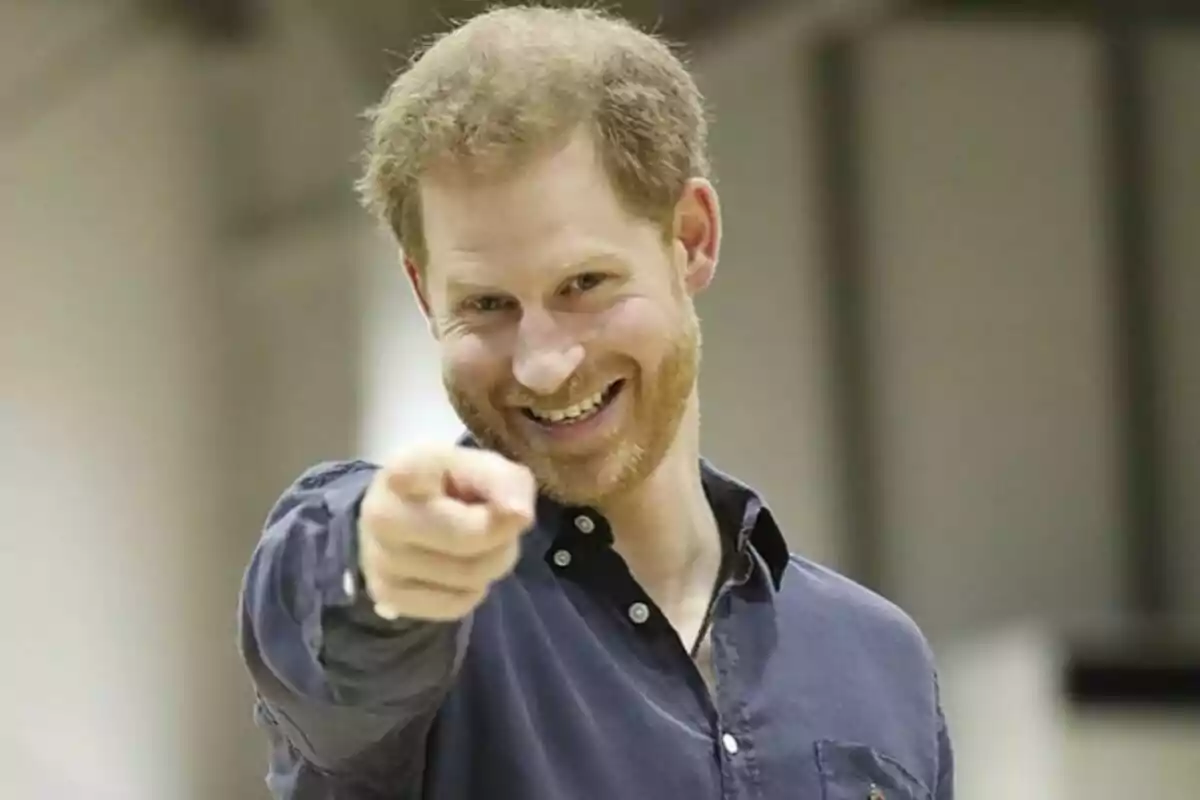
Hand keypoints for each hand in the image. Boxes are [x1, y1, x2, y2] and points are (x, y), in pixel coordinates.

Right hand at [357, 445, 536, 621]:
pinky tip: (460, 567)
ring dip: (494, 561)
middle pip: (472, 536)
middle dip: (503, 533)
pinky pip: (458, 603)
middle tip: (504, 523)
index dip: (440, 480)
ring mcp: (381, 559)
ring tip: (482, 543)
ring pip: (470, 575)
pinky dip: (473, 589)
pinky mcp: (388, 595)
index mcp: (404, 469)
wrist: (397, 519)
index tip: (441, 484)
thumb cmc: (445, 487)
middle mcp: (383, 515)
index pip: (414, 474)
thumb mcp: (479, 469)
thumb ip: (505, 482)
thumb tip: (520, 515)